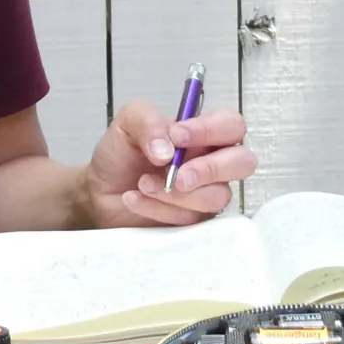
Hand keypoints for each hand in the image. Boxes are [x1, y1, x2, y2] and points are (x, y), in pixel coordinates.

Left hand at [81, 99, 253, 227]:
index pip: (231, 125)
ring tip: (142, 184)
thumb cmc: (121, 153)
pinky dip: (159, 209)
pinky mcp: (194, 221)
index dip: (210, 130)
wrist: (100, 190)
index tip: (176, 136)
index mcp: (203, 134)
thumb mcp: (127, 122)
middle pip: (243, 163)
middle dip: (210, 169)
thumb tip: (169, 150)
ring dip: (175, 193)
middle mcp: (212, 162)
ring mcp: (206, 194)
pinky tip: (135, 199)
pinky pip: (191, 220)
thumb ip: (147, 121)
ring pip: (217, 197)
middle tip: (178, 176)